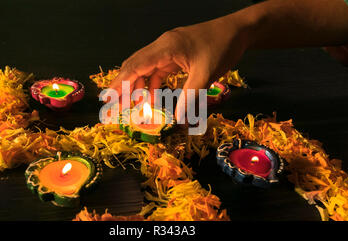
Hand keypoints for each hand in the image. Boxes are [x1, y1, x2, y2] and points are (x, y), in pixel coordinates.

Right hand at [109, 15, 250, 121]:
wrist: (238, 31)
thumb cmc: (222, 47)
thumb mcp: (206, 74)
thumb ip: (190, 97)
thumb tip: (177, 120)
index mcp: (166, 47)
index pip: (136, 66)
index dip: (121, 83)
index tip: (109, 98)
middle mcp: (162, 46)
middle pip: (135, 66)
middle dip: (125, 87)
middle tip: (116, 106)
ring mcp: (168, 49)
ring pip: (146, 69)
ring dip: (140, 87)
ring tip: (136, 107)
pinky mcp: (175, 54)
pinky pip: (158, 70)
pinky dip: (154, 84)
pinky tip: (155, 98)